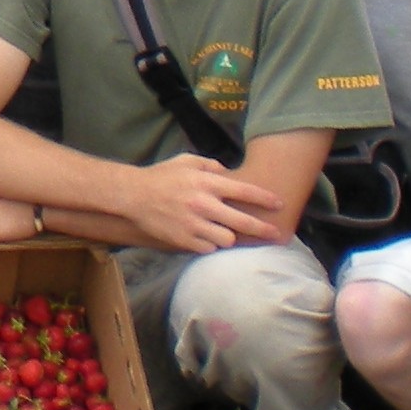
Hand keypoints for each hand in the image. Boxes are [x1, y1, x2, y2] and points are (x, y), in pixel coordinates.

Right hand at [124, 155, 286, 253]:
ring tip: (229, 233)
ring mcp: (194, 224)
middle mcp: (203, 204)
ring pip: (227, 239)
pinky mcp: (184, 240)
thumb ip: (209, 165)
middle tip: (277, 233)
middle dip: (263, 229)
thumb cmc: (161, 177)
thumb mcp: (185, 161)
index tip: (278, 204)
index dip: (264, 198)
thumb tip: (227, 173)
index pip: (243, 191)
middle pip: (243, 221)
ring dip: (230, 236)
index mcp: (205, 183)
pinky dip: (211, 244)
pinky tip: (208, 238)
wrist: (132, 195)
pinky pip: (208, 248)